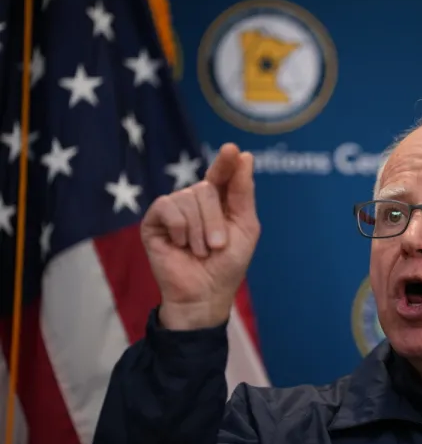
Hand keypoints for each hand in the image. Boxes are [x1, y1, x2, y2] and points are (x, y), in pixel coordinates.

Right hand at [141, 143, 259, 329]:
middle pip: (205, 188)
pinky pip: (167, 207)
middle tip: (217, 246)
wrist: (205, 294)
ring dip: (199, 230)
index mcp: (219, 200)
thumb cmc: (228, 264)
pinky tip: (180, 245)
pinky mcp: (154, 221)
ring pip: (187, 198)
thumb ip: (243, 192)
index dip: (226, 161)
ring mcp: (173, 209)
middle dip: (215, 220)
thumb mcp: (245, 226)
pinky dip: (180, 228)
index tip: (233, 150)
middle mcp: (195, 200)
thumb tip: (244, 155)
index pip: (222, 172)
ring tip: (200, 251)